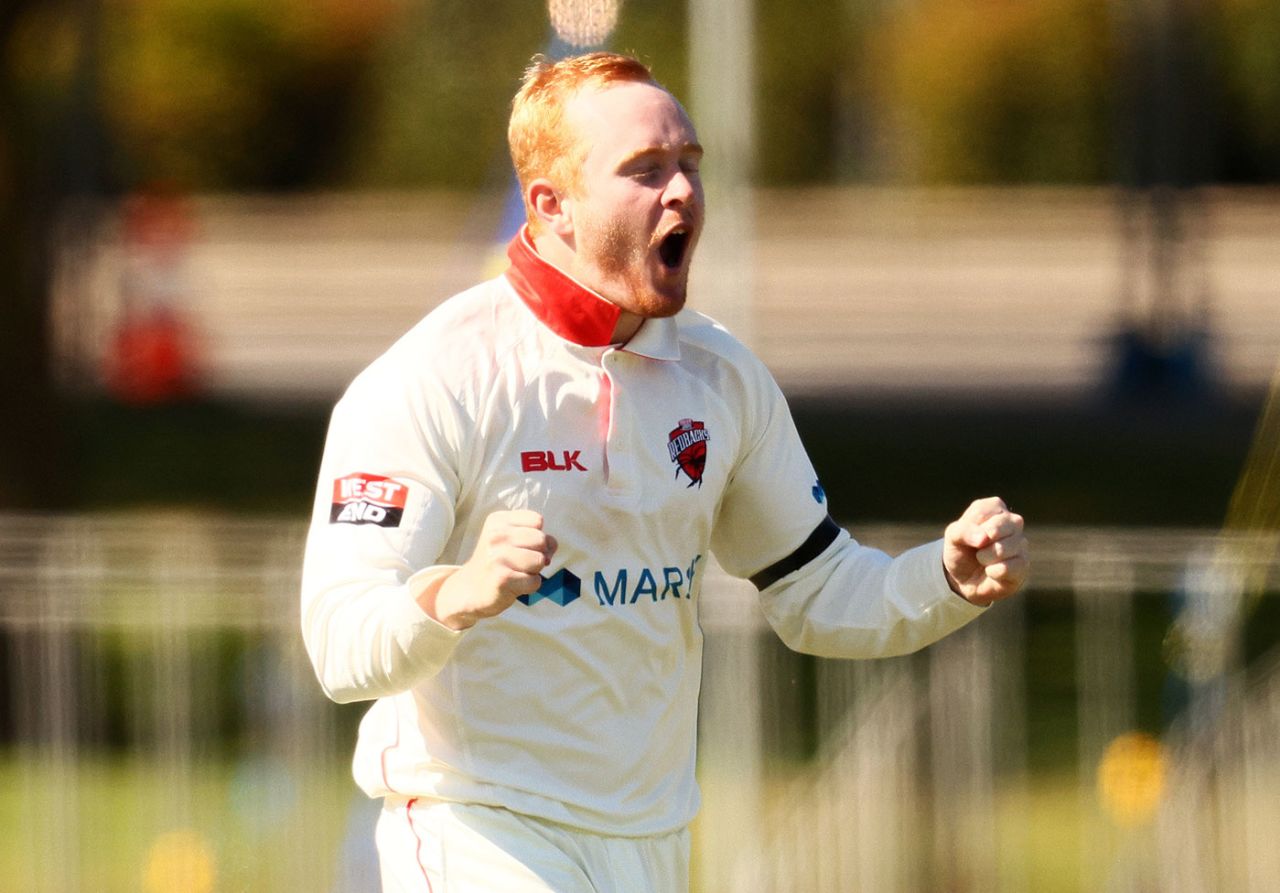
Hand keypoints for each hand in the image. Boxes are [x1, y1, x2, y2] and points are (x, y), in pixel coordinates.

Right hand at [420, 510, 557, 629]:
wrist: (470, 590)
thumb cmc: (499, 562)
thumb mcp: (513, 540)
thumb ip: (538, 537)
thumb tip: (550, 550)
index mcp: (498, 520)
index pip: (537, 520)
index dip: (536, 536)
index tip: (520, 546)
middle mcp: (496, 536)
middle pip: (541, 540)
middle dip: (537, 554)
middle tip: (517, 562)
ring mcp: (497, 557)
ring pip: (540, 561)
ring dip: (534, 571)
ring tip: (515, 572)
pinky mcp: (502, 578)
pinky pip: (535, 581)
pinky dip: (529, 586)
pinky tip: (513, 585)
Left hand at [942, 497, 1028, 606]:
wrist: (965, 579)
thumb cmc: (962, 550)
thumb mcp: (953, 536)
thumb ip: (963, 530)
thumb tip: (984, 538)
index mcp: (995, 507)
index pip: (981, 513)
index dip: (968, 529)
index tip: (967, 535)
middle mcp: (1013, 521)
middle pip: (994, 530)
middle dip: (979, 544)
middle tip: (977, 549)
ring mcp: (1022, 542)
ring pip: (1001, 550)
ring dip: (984, 559)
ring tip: (984, 560)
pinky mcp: (1024, 564)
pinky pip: (1006, 568)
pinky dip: (992, 572)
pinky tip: (992, 571)